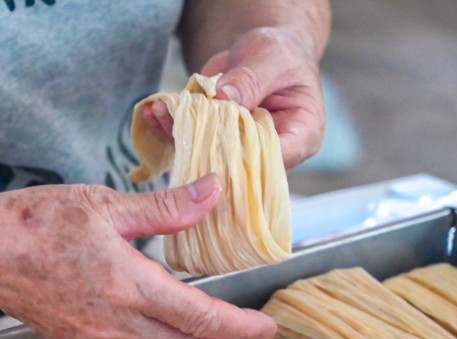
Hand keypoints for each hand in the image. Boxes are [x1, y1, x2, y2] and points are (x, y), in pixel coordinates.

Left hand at [148, 26, 325, 168]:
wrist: (262, 55)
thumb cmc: (281, 55)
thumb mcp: (272, 58)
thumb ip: (252, 79)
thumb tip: (225, 97)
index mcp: (300, 136)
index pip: (275, 159)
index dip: (246, 158)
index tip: (216, 143)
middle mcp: (270, 152)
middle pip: (239, 164)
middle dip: (205, 149)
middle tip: (177, 128)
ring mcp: (240, 151)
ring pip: (210, 156)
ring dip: (181, 137)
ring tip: (160, 113)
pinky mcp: (216, 143)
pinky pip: (193, 142)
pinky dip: (172, 127)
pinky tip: (156, 111)